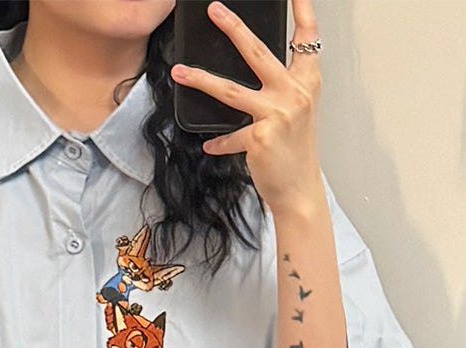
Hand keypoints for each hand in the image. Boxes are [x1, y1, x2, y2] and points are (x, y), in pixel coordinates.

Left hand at [170, 0, 323, 214]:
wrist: (299, 190)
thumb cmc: (295, 153)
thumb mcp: (296, 113)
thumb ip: (280, 90)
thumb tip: (249, 77)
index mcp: (306, 82)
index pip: (307, 37)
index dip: (302, 10)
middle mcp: (293, 93)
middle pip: (257, 51)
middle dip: (233, 27)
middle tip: (214, 10)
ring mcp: (277, 113)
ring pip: (230, 90)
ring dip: (201, 80)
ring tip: (180, 72)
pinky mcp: (259, 137)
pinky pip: (228, 136)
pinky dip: (218, 142)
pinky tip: (210, 145)